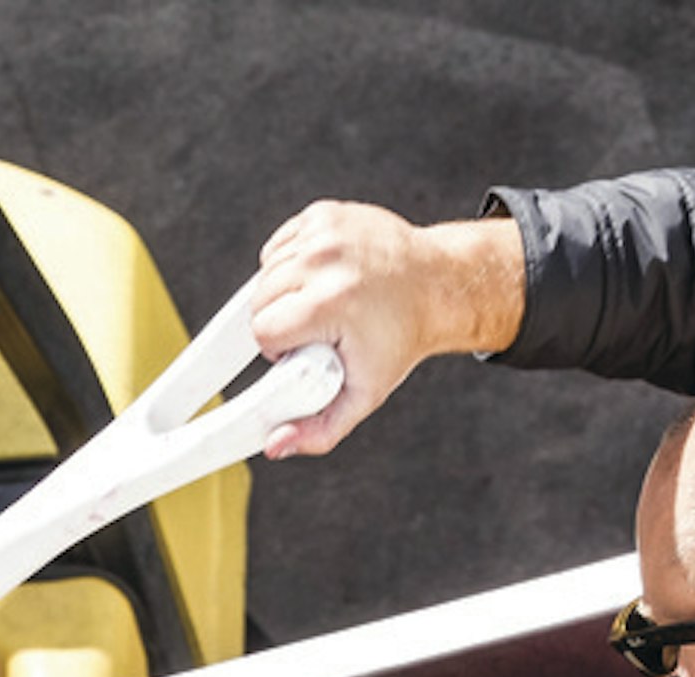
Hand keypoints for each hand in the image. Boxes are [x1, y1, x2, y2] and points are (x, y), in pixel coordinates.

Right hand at [246, 202, 525, 458]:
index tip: (306, 349)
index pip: (264, 330)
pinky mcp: (325, 213)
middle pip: (259, 300)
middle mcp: (326, 259)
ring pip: (265, 272)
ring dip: (282, 293)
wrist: (435, 285)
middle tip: (316, 329)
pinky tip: (318, 277)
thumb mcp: (364, 394)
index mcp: (332, 301)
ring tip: (320, 304)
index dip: (280, 348)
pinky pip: (279, 244)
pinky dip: (290, 263)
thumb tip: (275, 444)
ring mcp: (326, 231)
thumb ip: (318, 430)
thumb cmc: (398, 339)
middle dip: (279, 321)